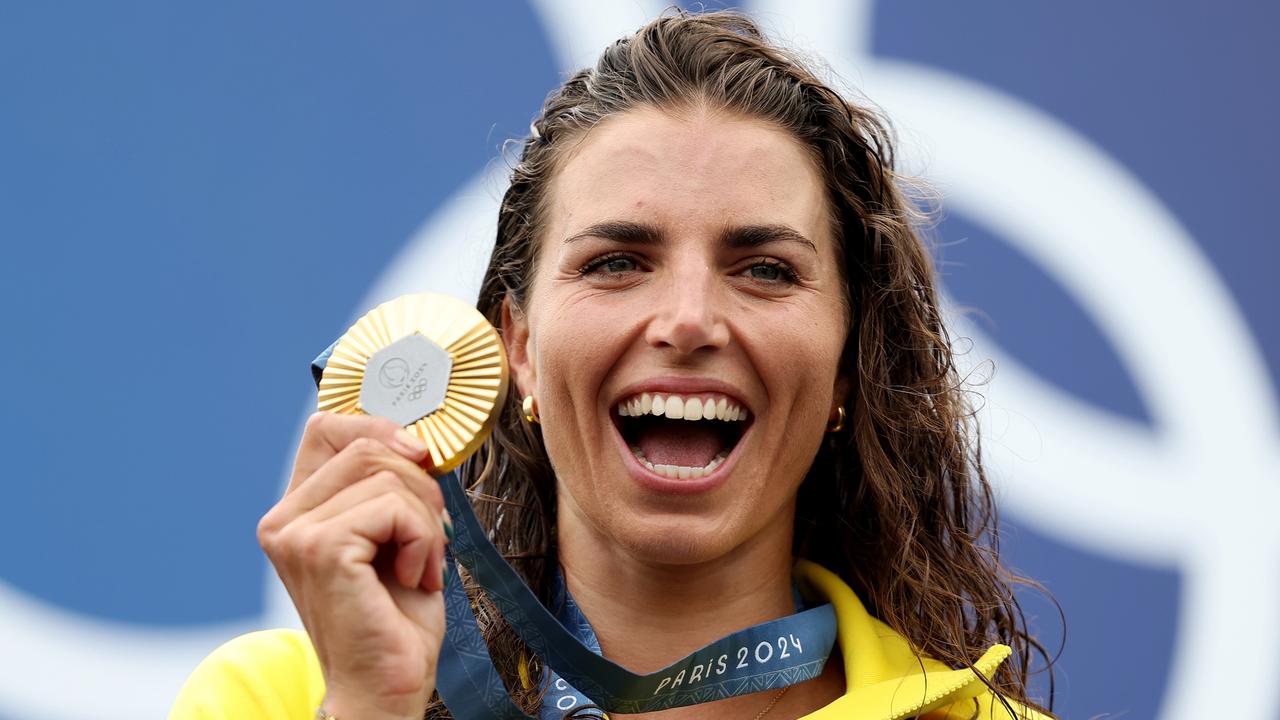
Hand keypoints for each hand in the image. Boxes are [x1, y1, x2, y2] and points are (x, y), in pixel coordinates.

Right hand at [258, 412, 450, 719]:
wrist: (385, 688)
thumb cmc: (394, 620)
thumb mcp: (396, 534)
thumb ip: (391, 484)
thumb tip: (416, 441)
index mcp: (297, 511)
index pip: (329, 427)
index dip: (380, 428)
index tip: (420, 459)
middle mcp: (283, 519)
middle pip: (367, 446)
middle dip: (420, 485)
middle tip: (431, 537)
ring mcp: (296, 533)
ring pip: (387, 473)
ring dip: (426, 519)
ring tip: (420, 565)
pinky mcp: (321, 549)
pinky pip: (395, 507)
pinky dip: (424, 539)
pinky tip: (415, 578)